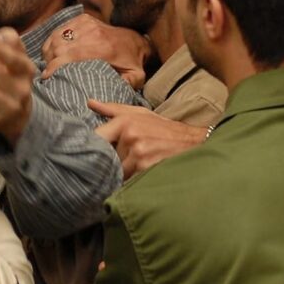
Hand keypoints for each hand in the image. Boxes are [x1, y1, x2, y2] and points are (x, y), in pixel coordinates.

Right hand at [41, 15, 150, 89]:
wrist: (136, 39)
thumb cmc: (133, 63)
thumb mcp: (135, 77)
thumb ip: (124, 86)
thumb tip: (107, 97)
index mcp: (103, 48)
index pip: (70, 55)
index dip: (55, 66)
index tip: (46, 77)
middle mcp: (93, 32)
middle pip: (59, 46)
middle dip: (50, 61)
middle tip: (49, 73)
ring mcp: (86, 23)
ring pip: (56, 37)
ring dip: (49, 51)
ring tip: (50, 64)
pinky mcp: (83, 19)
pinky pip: (60, 29)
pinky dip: (53, 41)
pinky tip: (53, 52)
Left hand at [91, 99, 207, 177]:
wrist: (194, 143)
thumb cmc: (164, 129)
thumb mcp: (140, 114)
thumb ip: (113, 109)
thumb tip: (89, 103)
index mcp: (125, 121)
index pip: (96, 137)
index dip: (92, 147)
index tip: (90, 152)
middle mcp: (130, 136)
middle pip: (105, 157)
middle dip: (110, 161)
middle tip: (120, 160)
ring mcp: (139, 153)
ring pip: (116, 170)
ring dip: (121, 172)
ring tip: (135, 167)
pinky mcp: (146, 169)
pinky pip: (127, 180)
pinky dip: (130, 180)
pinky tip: (141, 174)